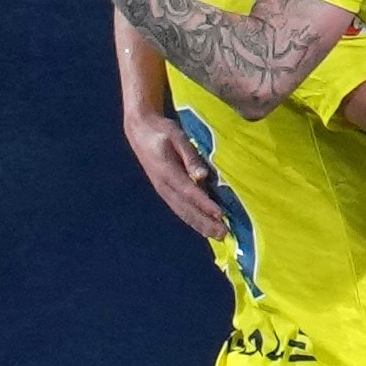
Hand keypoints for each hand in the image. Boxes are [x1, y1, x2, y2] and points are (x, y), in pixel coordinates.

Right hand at [125, 110, 226, 240]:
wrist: (140, 130)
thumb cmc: (162, 131)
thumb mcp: (177, 137)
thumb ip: (191, 157)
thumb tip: (202, 176)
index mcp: (167, 172)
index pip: (190, 192)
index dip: (205, 205)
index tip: (221, 215)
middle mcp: (164, 186)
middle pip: (187, 209)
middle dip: (206, 223)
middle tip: (224, 234)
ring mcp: (163, 191)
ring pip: (183, 213)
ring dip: (201, 226)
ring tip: (217, 235)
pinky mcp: (165, 192)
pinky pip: (180, 210)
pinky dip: (192, 221)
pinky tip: (203, 227)